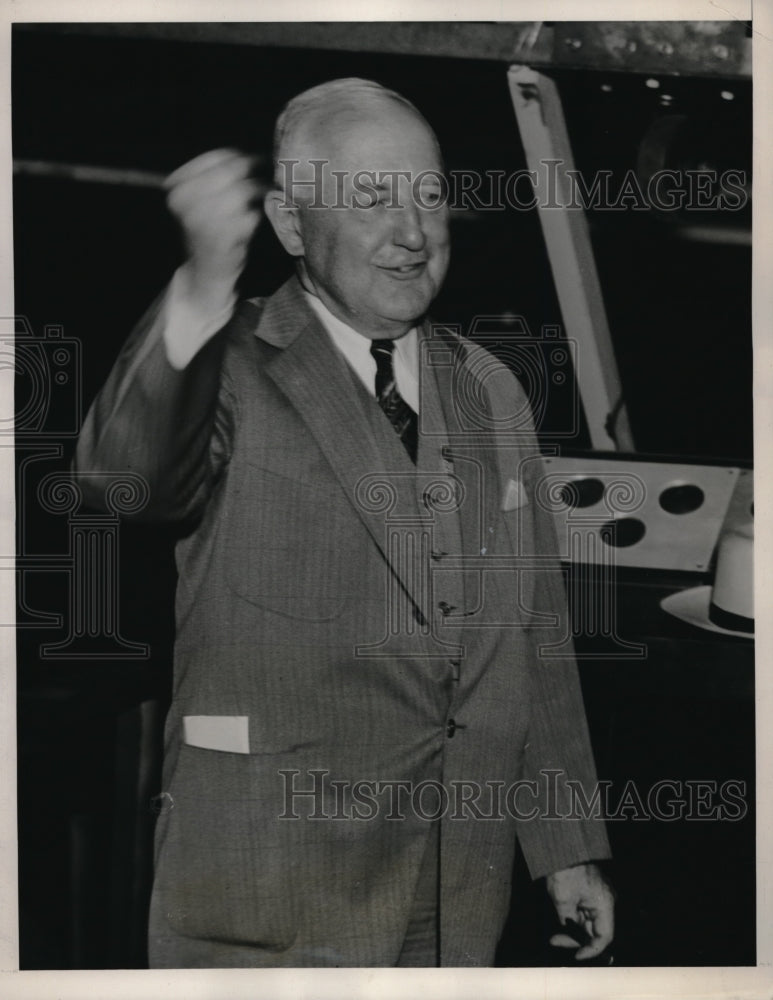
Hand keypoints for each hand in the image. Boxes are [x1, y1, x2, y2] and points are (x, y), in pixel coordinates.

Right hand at [165, 148, 263, 305]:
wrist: (204, 274)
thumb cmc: (208, 232)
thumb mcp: (202, 200)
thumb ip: (218, 176)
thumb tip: (253, 153)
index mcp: (177, 187)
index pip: (216, 157)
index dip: (240, 157)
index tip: (256, 161)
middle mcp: (185, 200)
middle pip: (232, 170)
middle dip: (254, 171)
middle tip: (271, 174)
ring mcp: (202, 218)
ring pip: (244, 191)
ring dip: (260, 193)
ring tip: (265, 196)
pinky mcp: (221, 236)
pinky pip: (251, 215)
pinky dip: (258, 216)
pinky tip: (254, 221)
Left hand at [546, 862, 614, 960]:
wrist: (561, 846)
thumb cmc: (565, 869)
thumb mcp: (562, 901)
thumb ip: (567, 922)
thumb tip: (565, 936)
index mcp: (604, 903)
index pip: (604, 937)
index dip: (591, 950)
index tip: (577, 955)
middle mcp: (605, 901)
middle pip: (594, 930)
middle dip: (576, 938)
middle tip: (556, 940)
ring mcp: (598, 895)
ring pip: (588, 922)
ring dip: (573, 928)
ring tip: (555, 933)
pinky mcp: (590, 891)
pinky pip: (584, 911)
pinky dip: (573, 918)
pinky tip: (561, 919)